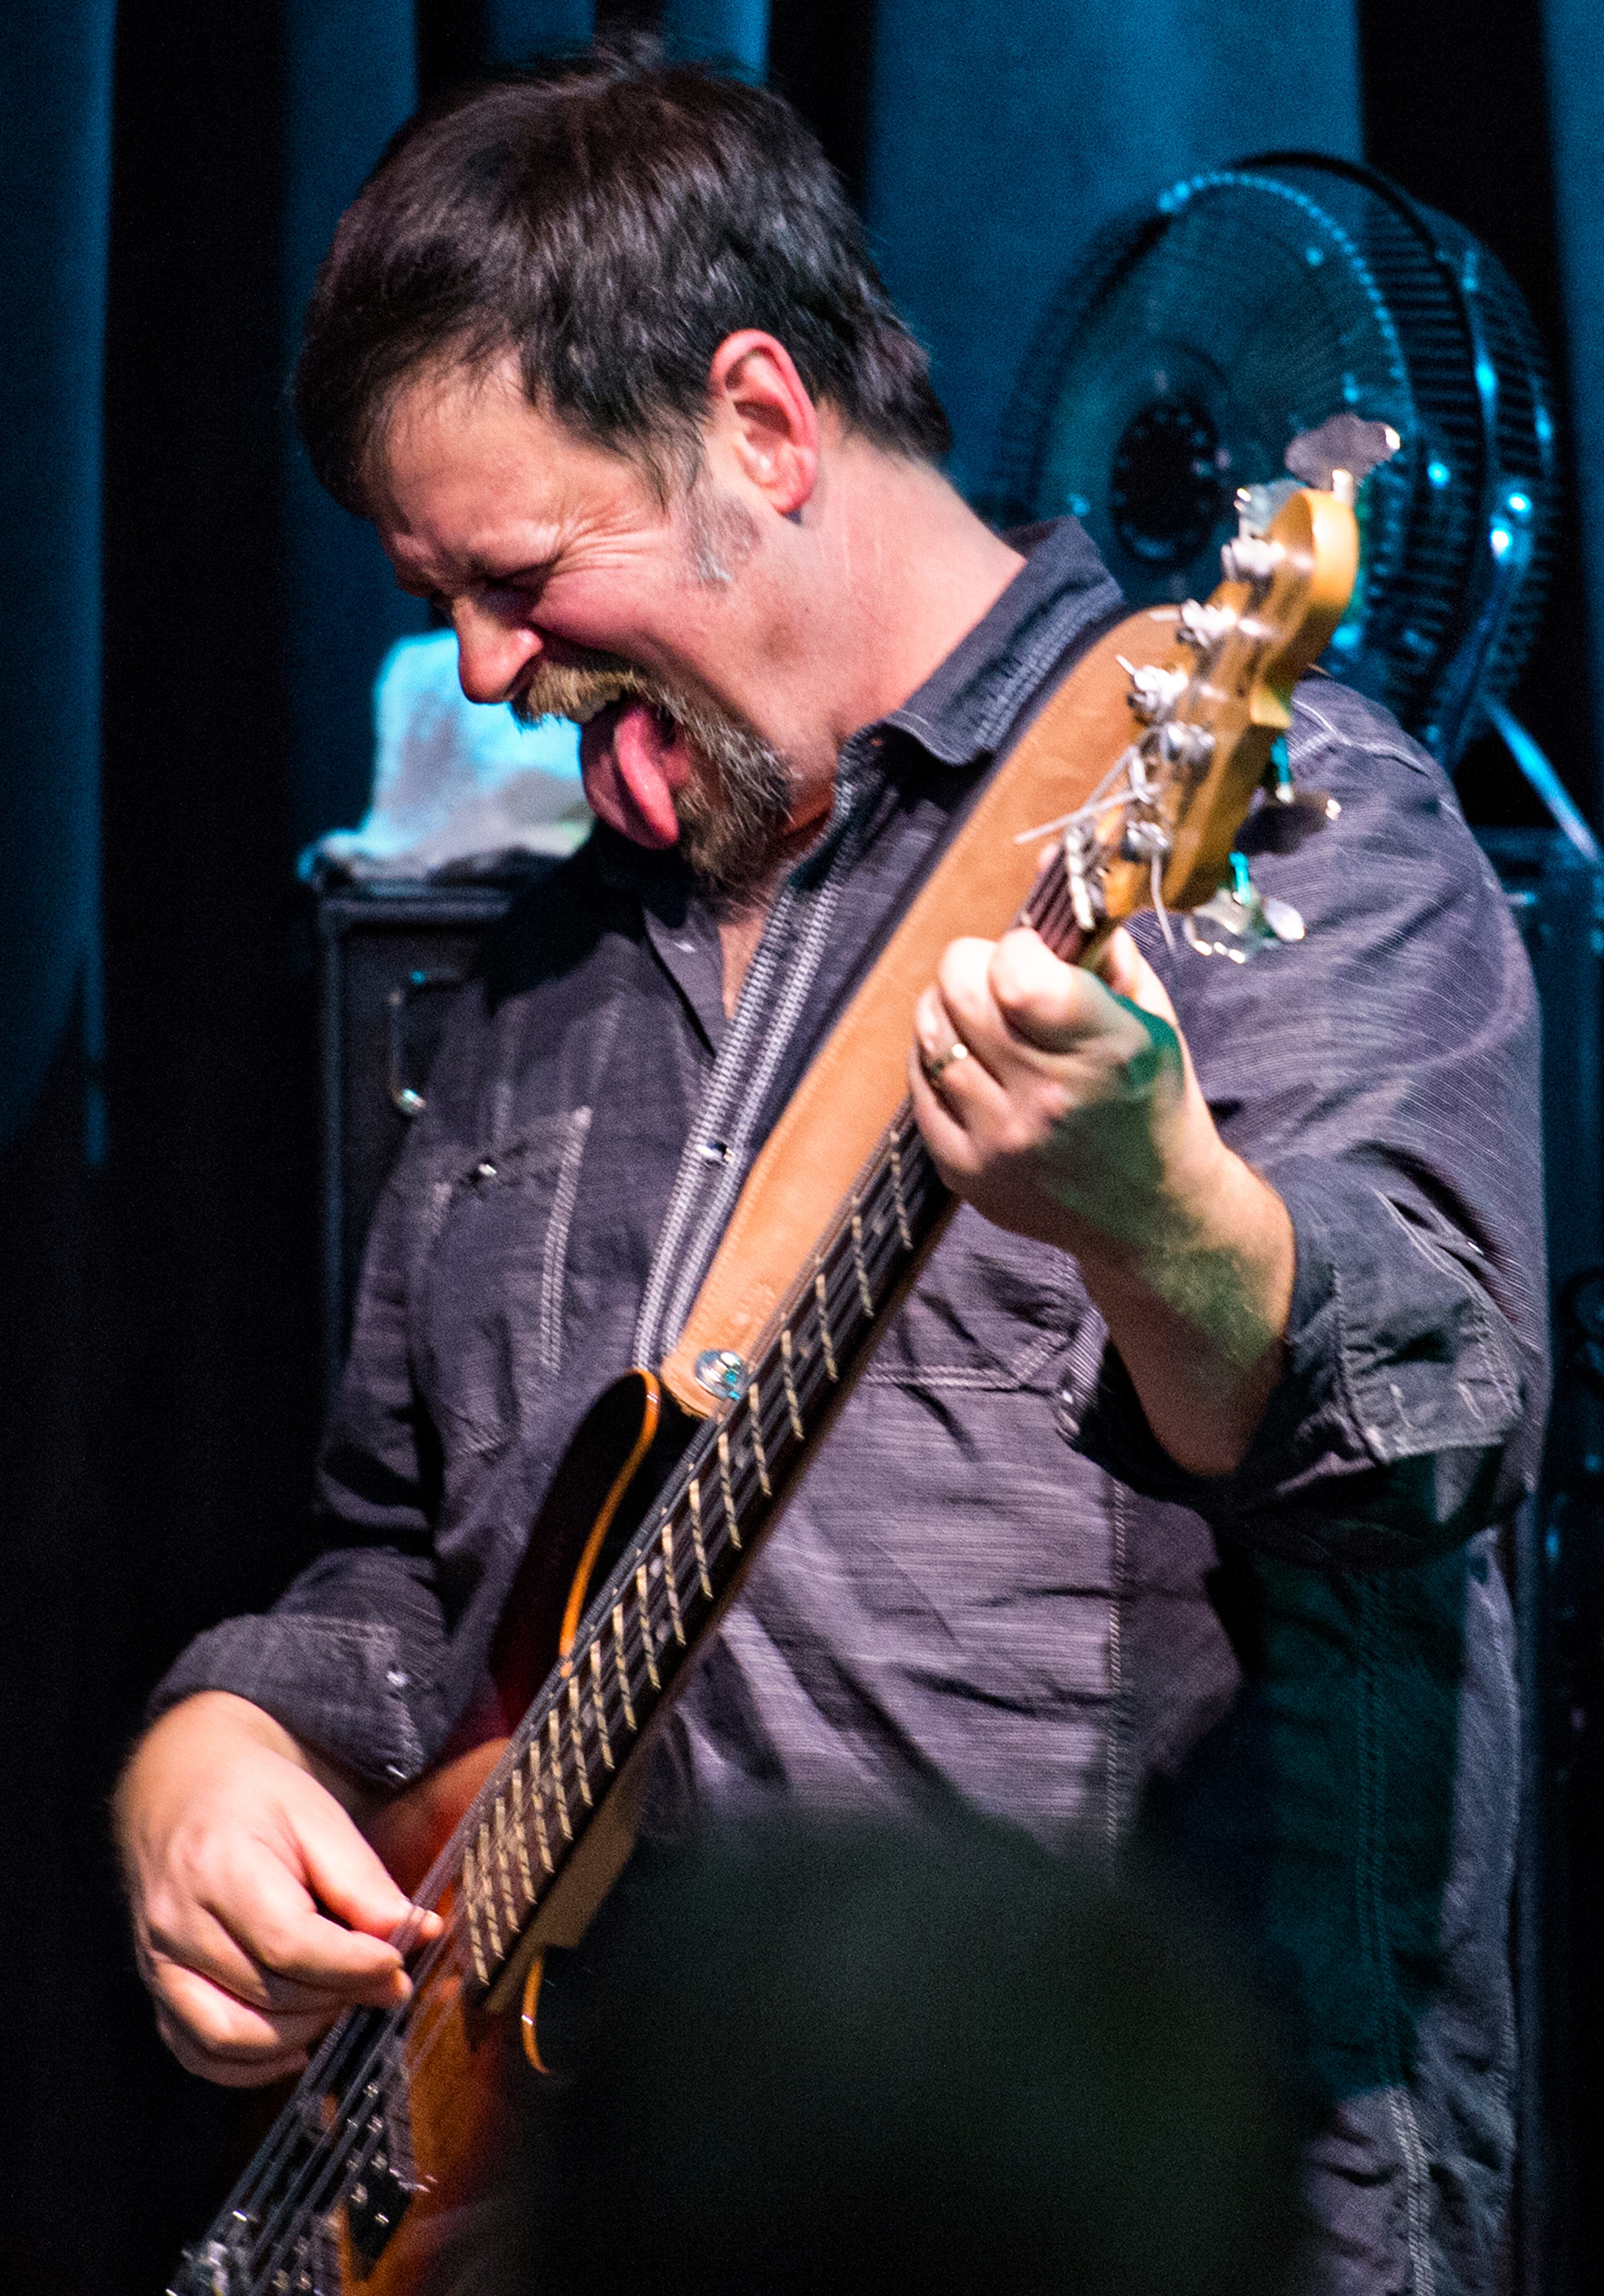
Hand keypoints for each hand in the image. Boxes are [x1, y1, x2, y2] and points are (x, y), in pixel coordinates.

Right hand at [114, 1691, 441, 2086]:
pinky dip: (250, 2065)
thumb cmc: (255, 1800)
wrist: (179, 1792)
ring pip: (232, 2034)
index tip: (397, 1964)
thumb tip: (417, 1933)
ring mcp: (157, 1964)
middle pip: (268, 1992)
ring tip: (341, 1999)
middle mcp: (177, 1923)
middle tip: (383, 1978)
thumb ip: (363, 1880)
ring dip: (301, 2032)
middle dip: (339, 1994)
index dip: (351, 1964)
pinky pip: (198, 2051)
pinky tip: (296, 2046)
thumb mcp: (317, 1816)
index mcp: (218, 1867)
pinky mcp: (157, 1990)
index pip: (287, 1943)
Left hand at [909, 925, 1292, 1475]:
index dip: (1017, 947)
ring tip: (983, 1018)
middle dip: (975, 966)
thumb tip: (1052, 861)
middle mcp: (1049, 1098)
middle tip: (999, 980)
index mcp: (1107, 1050)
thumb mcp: (1150, 1014)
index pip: (1017, 972)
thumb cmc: (1152, 1099)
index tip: (1033, 957)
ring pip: (930, 1032)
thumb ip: (1100, 938)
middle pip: (959, 989)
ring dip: (949, 1009)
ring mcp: (1000, 1139)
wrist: (1153, 1214)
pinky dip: (936, 1058)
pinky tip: (970, 1061)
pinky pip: (920, 1084)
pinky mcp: (965, 1170)